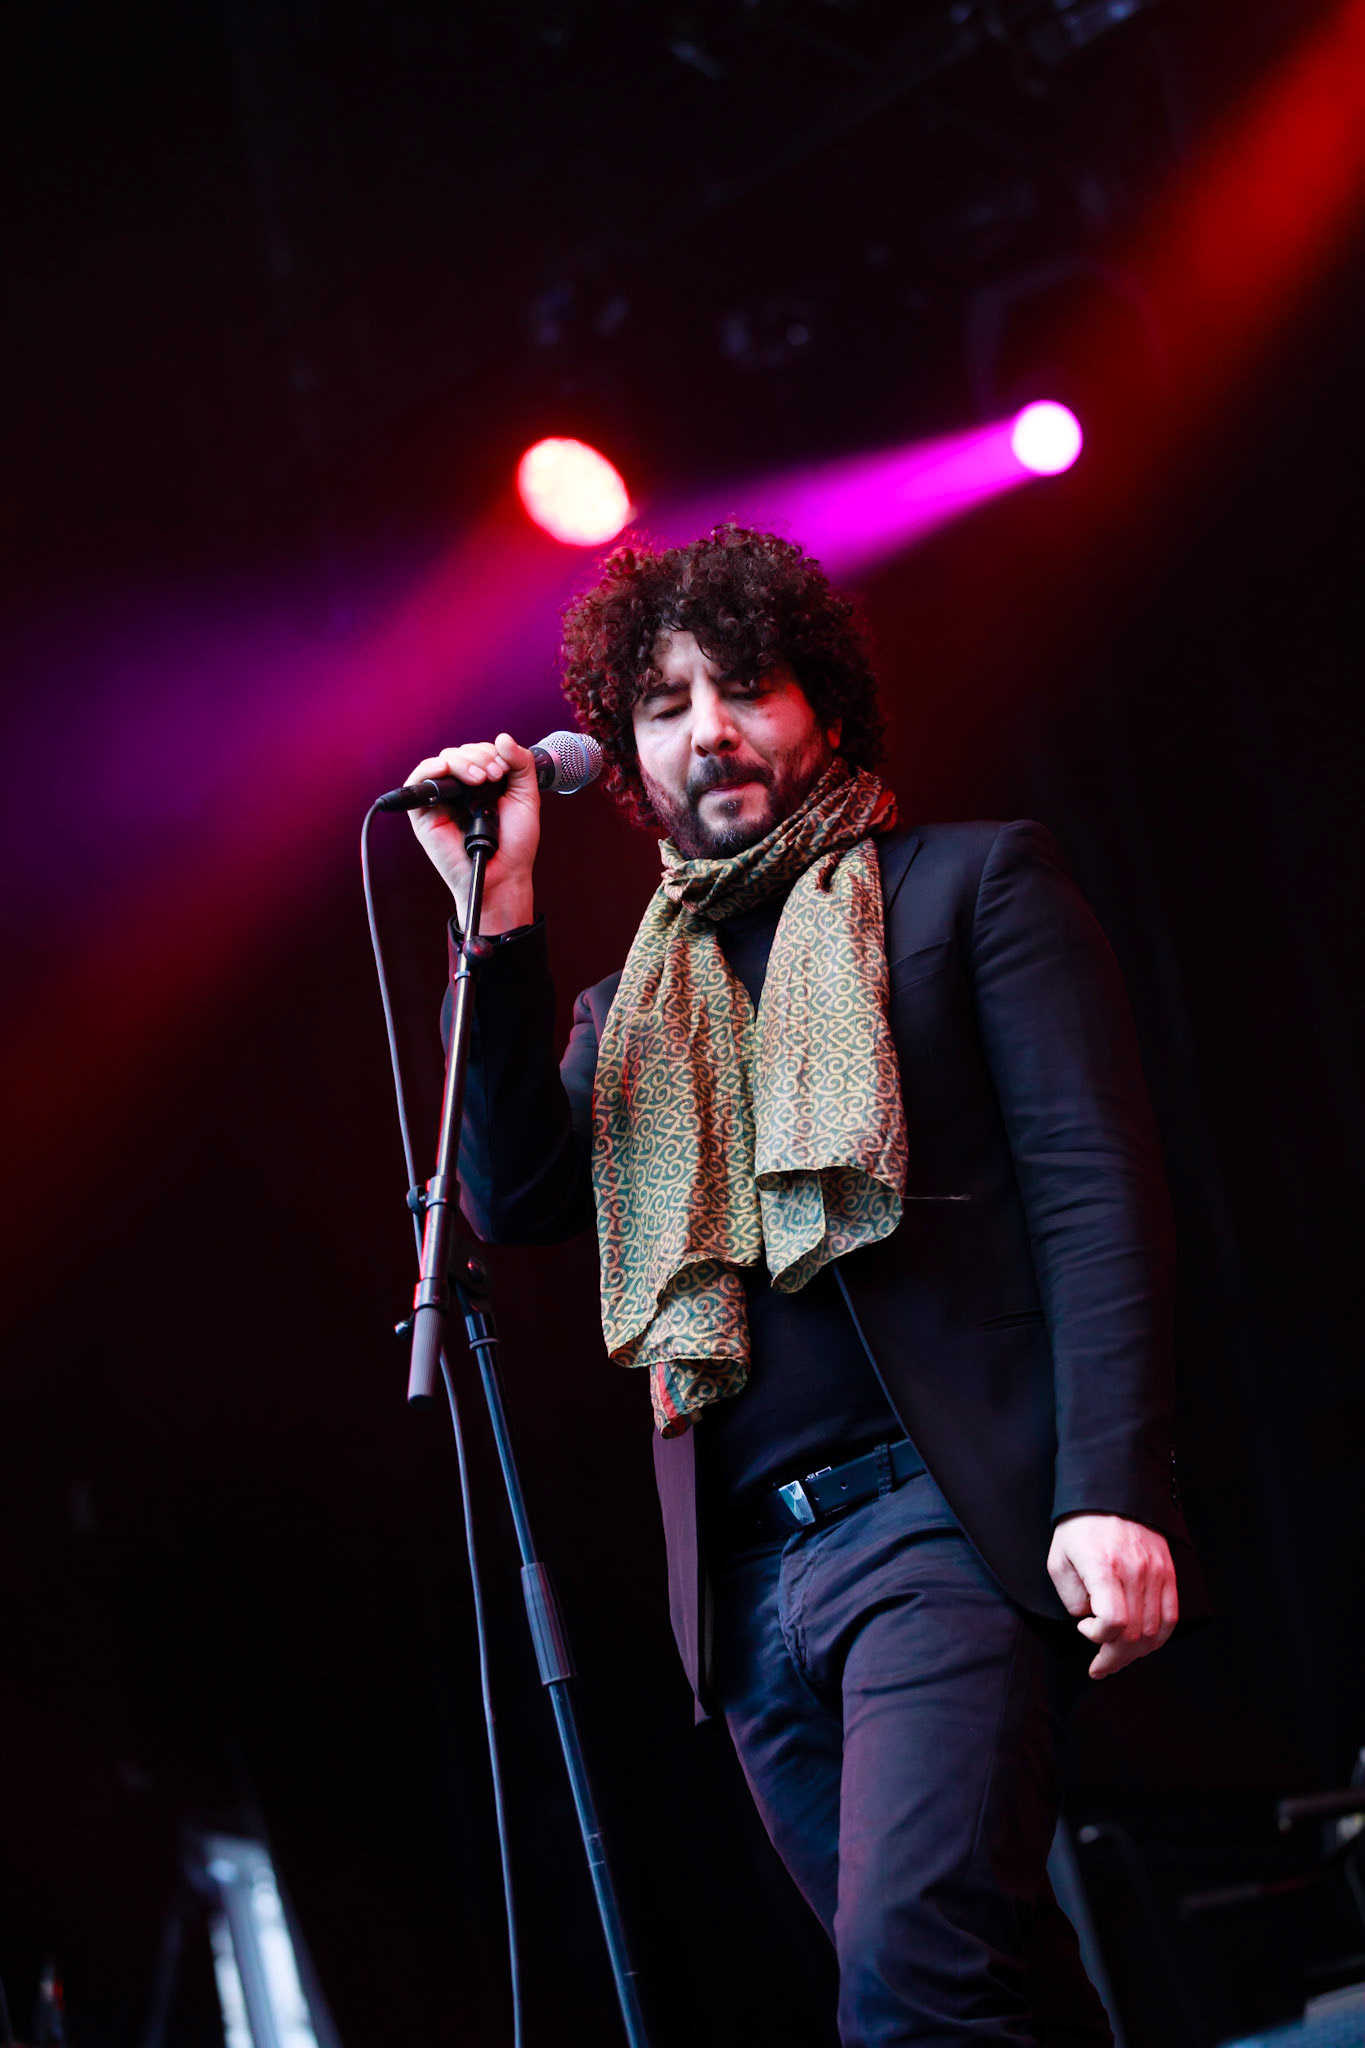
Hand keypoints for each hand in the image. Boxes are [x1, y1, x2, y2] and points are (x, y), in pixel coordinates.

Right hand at [406, 733, 539, 932]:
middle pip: (460, 753)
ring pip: (442, 761)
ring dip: (463, 762)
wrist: (504, 875)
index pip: (478, 752)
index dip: (490, 752)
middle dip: (480, 757)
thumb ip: (521, 764)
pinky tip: (448, 770)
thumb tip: (502, 737)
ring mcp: (441, 800)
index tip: (504, 771)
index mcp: (481, 785)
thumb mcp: (526, 796)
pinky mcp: (423, 813)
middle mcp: (459, 790)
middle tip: (495, 776)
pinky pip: (419, 780)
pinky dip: (432, 769)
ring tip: (481, 779)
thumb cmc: (514, 844)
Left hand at [1047, 1514, 1177, 1679]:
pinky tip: (1142, 1645)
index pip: (1114, 1622)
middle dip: (1114, 1658)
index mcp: (1104, 1566)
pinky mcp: (1168, 1573)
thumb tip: (1090, 1620)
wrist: (1110, 1493)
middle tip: (1100, 1667)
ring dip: (1135, 1653)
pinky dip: (1158, 1638)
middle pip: (1134, 1634)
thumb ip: (1071, 1596)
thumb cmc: (1079, 1526)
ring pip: (1154, 1631)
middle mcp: (1135, 1571)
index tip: (1084, 1628)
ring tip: (1117, 1659)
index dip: (1098, 1637)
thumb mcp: (1059, 1559)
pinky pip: (1170, 1617)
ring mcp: (1156, 1572)